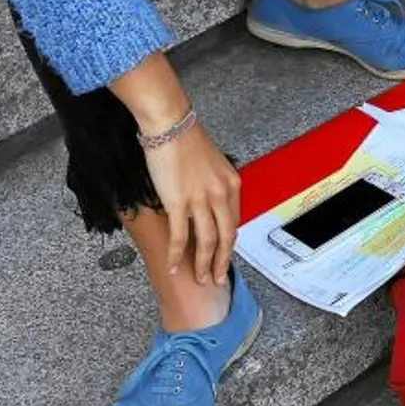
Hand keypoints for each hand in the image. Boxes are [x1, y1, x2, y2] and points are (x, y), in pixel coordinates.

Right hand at [144, 119, 240, 285]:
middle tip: (219, 279)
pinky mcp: (179, 202)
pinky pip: (182, 236)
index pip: (234, 221)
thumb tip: (207, 200)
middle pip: (227, 236)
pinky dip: (179, 256)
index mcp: (231, 184)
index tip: (225, 255)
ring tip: (201, 280)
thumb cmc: (186, 139)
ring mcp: (201, 200)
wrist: (170, 125)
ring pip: (208, 241)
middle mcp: (221, 194)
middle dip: (223, 261)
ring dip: (205, 264)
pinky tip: (175, 268)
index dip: (230, 242)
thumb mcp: (212, 163)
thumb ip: (213, 184)